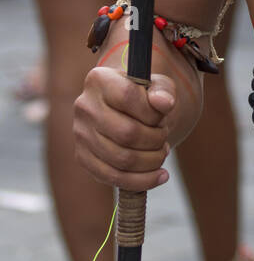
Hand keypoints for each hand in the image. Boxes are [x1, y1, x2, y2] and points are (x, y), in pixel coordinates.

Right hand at [73, 67, 175, 190]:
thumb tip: (165, 103)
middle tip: (164, 137)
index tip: (164, 114)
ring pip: (121, 159)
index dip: (152, 111)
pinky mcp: (82, 157)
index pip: (127, 97)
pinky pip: (112, 177)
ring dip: (151, 161)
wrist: (125, 109)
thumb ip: (163, 90)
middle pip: (126, 133)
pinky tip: (160, 176)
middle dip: (155, 139)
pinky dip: (141, 181)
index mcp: (99, 80)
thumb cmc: (144, 95)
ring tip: (162, 153)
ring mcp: (80, 134)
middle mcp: (84, 106)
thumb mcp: (157, 85)